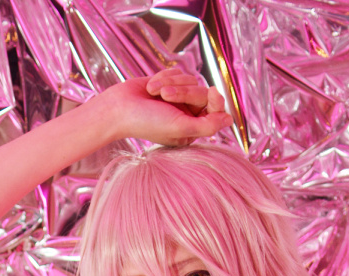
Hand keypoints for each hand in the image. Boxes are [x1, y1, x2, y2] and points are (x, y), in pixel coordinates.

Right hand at [102, 69, 232, 145]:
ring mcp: (178, 99)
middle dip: (185, 91)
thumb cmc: (147, 122)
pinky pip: (178, 72)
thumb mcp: (180, 127)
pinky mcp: (169, 83)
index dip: (216, 100)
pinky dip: (164, 76)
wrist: (119, 107)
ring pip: (191, 80)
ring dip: (172, 83)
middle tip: (165, 97)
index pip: (215, 111)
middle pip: (203, 93)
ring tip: (155, 92)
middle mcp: (187, 115)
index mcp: (192, 130)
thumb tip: (229, 119)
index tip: (212, 92)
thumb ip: (207, 126)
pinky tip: (151, 86)